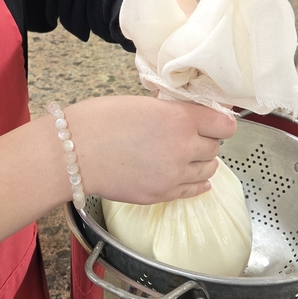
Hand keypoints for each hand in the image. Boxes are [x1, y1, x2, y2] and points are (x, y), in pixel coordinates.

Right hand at [66, 95, 235, 203]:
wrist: (73, 153)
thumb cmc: (99, 121)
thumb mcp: (143, 103)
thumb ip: (173, 112)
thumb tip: (192, 116)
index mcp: (180, 118)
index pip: (224, 124)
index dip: (219, 121)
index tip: (213, 121)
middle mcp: (183, 147)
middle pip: (215, 147)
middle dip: (206, 140)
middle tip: (190, 135)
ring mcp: (174, 175)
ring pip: (208, 169)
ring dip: (201, 161)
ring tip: (184, 155)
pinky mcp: (162, 194)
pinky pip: (194, 190)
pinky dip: (196, 182)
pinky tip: (191, 177)